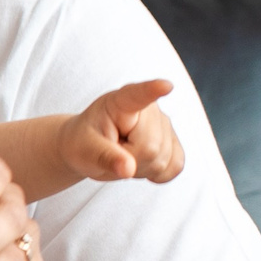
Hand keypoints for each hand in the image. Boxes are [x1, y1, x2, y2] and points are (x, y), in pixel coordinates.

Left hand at [59, 80, 181, 183]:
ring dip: (142, 168)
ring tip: (124, 156)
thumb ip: (105, 157)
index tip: (166, 86)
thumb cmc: (84, 143)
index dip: (153, 90)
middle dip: (133, 160)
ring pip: (164, 159)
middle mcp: (148, 108)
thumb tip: (128, 169)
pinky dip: (158, 174)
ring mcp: (164, 124)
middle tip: (114, 154)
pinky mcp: (173, 141)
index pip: (138, 95)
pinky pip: (175, 166)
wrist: (89, 148)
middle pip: (152, 147)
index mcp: (120, 102)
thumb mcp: (85, 151)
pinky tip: (141, 164)